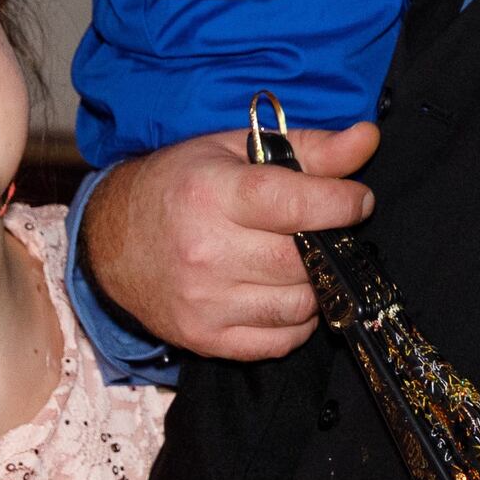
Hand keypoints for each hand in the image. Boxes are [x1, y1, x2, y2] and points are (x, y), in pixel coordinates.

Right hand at [81, 122, 380, 358]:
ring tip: (302, 260)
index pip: (297, 204)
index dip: (341, 203)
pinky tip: (285, 293)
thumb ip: (309, 148)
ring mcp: (205, 303)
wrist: (112, 241)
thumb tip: (367, 138)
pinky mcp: (206, 339)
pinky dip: (296, 321)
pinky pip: (279, 342)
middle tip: (327, 230)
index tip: (358, 200)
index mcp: (211, 194)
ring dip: (316, 284)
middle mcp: (205, 252)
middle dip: (330, 244)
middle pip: (303, 259)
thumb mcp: (235, 150)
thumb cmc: (180, 186)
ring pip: (299, 305)